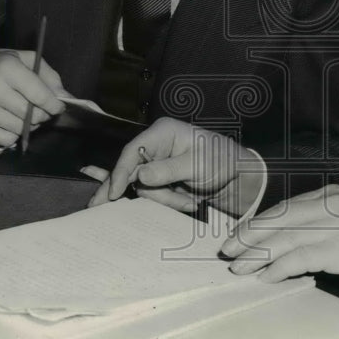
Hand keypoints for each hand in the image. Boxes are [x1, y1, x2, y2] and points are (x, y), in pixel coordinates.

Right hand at [0, 43, 65, 145]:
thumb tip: (65, 98)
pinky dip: (12, 134)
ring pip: (19, 129)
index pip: (39, 95)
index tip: (58, 107)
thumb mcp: (26, 59)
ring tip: (23, 113)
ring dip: (28, 125)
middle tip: (39, 109)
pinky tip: (8, 120)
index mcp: (7, 68)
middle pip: (31, 115)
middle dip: (42, 115)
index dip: (54, 105)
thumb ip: (49, 77)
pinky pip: (5, 140)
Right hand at [88, 117, 264, 214]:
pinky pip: (151, 194)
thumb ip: (168, 170)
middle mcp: (156, 146)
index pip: (132, 151)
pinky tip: (107, 197)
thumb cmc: (223, 161)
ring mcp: (158, 165)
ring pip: (143, 188)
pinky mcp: (162, 181)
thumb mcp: (197, 165)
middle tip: (98, 206)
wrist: (240, 179)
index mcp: (163, 132)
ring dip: (167, 199)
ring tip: (193, 200)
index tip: (114, 193)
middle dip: (141, 190)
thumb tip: (141, 177)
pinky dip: (162, 201)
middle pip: (131, 171)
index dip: (121, 172)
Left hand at [220, 185, 338, 305]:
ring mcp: (338, 225)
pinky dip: (281, 267)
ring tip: (239, 267)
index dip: (258, 222)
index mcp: (331, 195)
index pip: (285, 208)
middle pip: (280, 219)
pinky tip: (267, 277)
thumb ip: (317, 228)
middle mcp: (332, 205)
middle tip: (226, 249)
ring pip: (286, 239)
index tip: (237, 235)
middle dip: (250, 235)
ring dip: (258, 255)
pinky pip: (302, 257)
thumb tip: (280, 243)